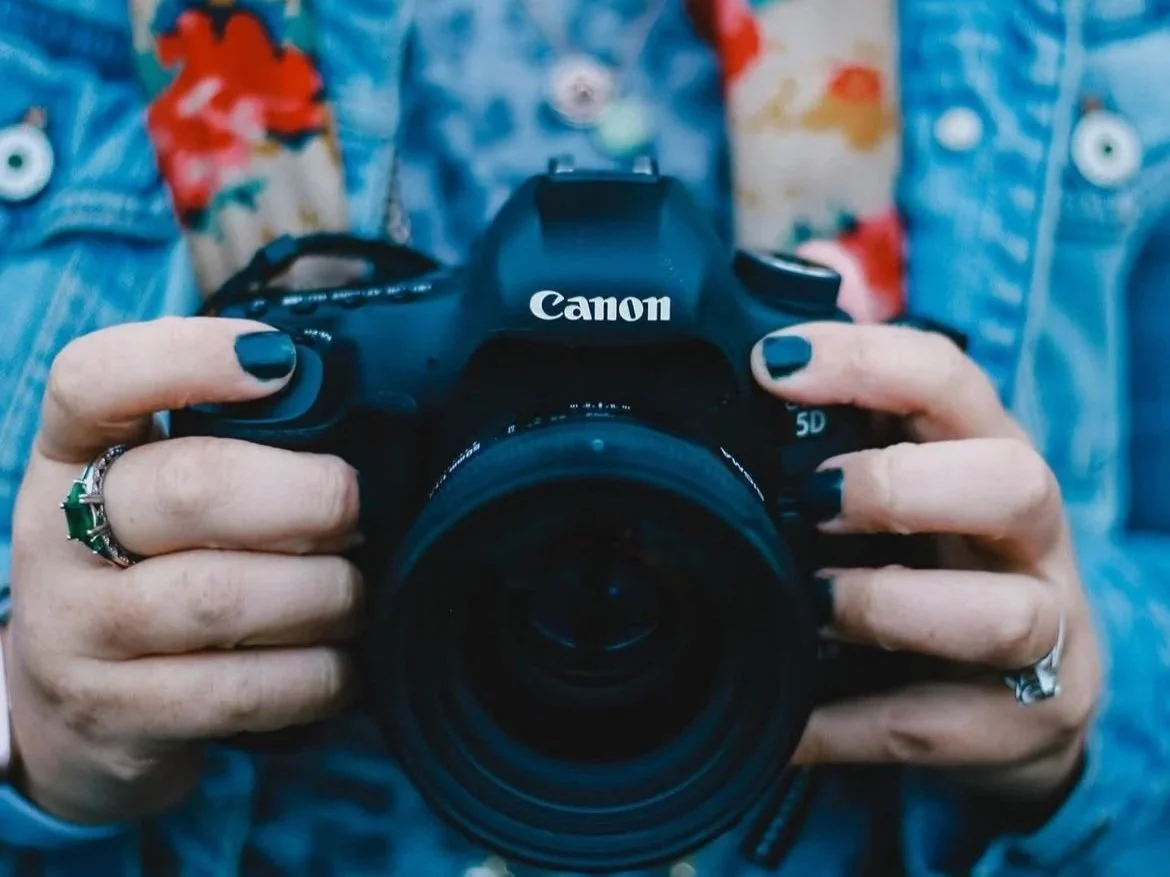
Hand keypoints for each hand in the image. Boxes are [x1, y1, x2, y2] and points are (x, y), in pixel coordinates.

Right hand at [4, 318, 362, 822]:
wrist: (77, 709)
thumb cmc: (157, 568)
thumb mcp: (165, 494)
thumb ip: (234, 444)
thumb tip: (356, 409)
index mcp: (73, 459)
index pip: (92, 381)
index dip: (187, 357)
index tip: (280, 362)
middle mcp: (57, 538)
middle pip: (190, 488)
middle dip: (310, 497)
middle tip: (355, 513)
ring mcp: (77, 632)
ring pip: (223, 598)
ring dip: (326, 594)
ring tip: (353, 595)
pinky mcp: (117, 714)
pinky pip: (241, 691)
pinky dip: (318, 674)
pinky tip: (340, 662)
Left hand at [751, 320, 1101, 809]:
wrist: (1006, 705)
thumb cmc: (932, 571)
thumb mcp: (901, 496)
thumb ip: (842, 440)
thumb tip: (746, 382)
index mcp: (989, 457)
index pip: (951, 381)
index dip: (866, 360)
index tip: (773, 366)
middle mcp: (1032, 539)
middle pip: (1014, 481)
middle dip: (897, 486)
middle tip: (810, 501)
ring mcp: (1043, 635)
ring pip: (999, 614)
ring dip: (884, 606)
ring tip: (814, 607)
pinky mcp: (1022, 726)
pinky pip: (931, 726)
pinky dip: (842, 725)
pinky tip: (783, 724)